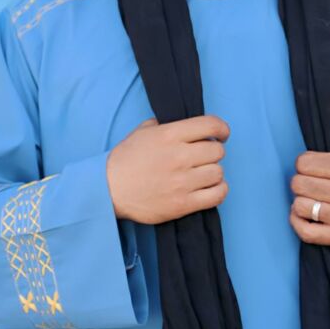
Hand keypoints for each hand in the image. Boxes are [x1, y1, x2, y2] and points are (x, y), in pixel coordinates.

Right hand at [106, 115, 229, 224]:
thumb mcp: (143, 131)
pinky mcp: (183, 204)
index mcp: (170, 134)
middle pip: (218, 151)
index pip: (211, 125)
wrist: (108, 190)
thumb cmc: (126, 160)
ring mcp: (182, 181)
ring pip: (219, 172)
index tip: (221, 135)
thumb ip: (167, 125)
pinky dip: (218, 190)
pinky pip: (217, 195)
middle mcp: (179, 156)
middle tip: (203, 158)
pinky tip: (209, 188)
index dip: (222, 129)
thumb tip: (187, 126)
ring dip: (213, 172)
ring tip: (202, 174)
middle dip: (213, 153)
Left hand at [289, 116, 329, 246]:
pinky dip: (298, 223)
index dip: (303, 162)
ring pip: (300, 206)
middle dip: (301, 179)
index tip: (312, 164)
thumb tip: (328, 107)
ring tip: (310, 197)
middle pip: (298, 184)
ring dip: (301, 200)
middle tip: (311, 180)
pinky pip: (306, 233)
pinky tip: (304, 213)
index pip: (304, 163)